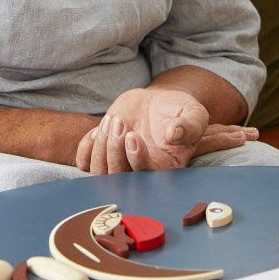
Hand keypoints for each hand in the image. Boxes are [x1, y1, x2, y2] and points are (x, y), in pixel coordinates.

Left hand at [74, 87, 257, 173]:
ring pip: (100, 172)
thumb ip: (188, 125)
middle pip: (119, 177)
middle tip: (119, 123)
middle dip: (115, 151)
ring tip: (112, 121)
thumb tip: (173, 134)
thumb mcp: (193, 113)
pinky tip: (98, 131)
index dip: (136, 159)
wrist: (157, 102)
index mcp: (165, 168)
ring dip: (101, 147)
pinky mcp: (103, 153)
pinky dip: (85, 149)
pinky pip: (85, 163)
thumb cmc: (178, 110)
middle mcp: (140, 171)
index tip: (132, 136)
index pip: (145, 176)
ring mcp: (119, 163)